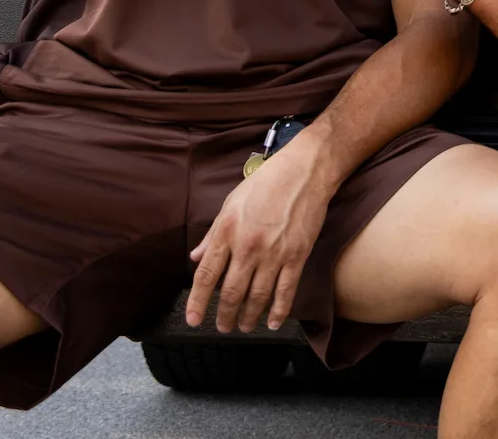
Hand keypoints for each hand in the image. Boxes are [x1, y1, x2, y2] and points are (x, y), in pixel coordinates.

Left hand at [184, 128, 337, 333]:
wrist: (305, 171)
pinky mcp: (297, 256)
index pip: (206, 275)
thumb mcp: (231, 202)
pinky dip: (278, 311)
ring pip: (257, 297)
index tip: (193, 319)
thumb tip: (196, 257)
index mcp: (227, 231)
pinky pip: (285, 291)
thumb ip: (213, 234)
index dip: (197, 301)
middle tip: (221, 327)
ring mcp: (274, 254)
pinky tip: (272, 322)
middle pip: (231, 292)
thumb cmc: (266, 182)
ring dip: (248, 317)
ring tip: (243, 327)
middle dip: (224, 315)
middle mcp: (248, 246)